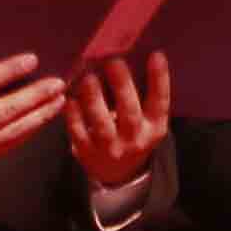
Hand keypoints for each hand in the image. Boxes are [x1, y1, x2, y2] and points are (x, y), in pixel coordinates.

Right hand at [0, 51, 69, 177]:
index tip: (32, 60)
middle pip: (8, 111)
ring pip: (14, 132)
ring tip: (59, 101)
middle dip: (36, 97)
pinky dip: (28, 132)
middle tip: (58, 83)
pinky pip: (8, 144)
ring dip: (40, 116)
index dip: (10, 71)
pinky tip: (41, 120)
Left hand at [63, 50, 172, 190]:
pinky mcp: (87, 153)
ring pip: (102, 124)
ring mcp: (110, 148)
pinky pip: (79, 133)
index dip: (159, 79)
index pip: (160, 102)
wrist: (118, 175)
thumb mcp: (147, 121)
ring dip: (94, 99)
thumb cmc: (132, 134)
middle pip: (129, 112)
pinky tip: (70, 98)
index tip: (156, 55)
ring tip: (88, 77)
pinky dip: (73, 116)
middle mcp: (135, 140)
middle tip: (113, 60)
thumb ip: (141, 96)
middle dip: (121, 85)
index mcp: (154, 128)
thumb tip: (128, 55)